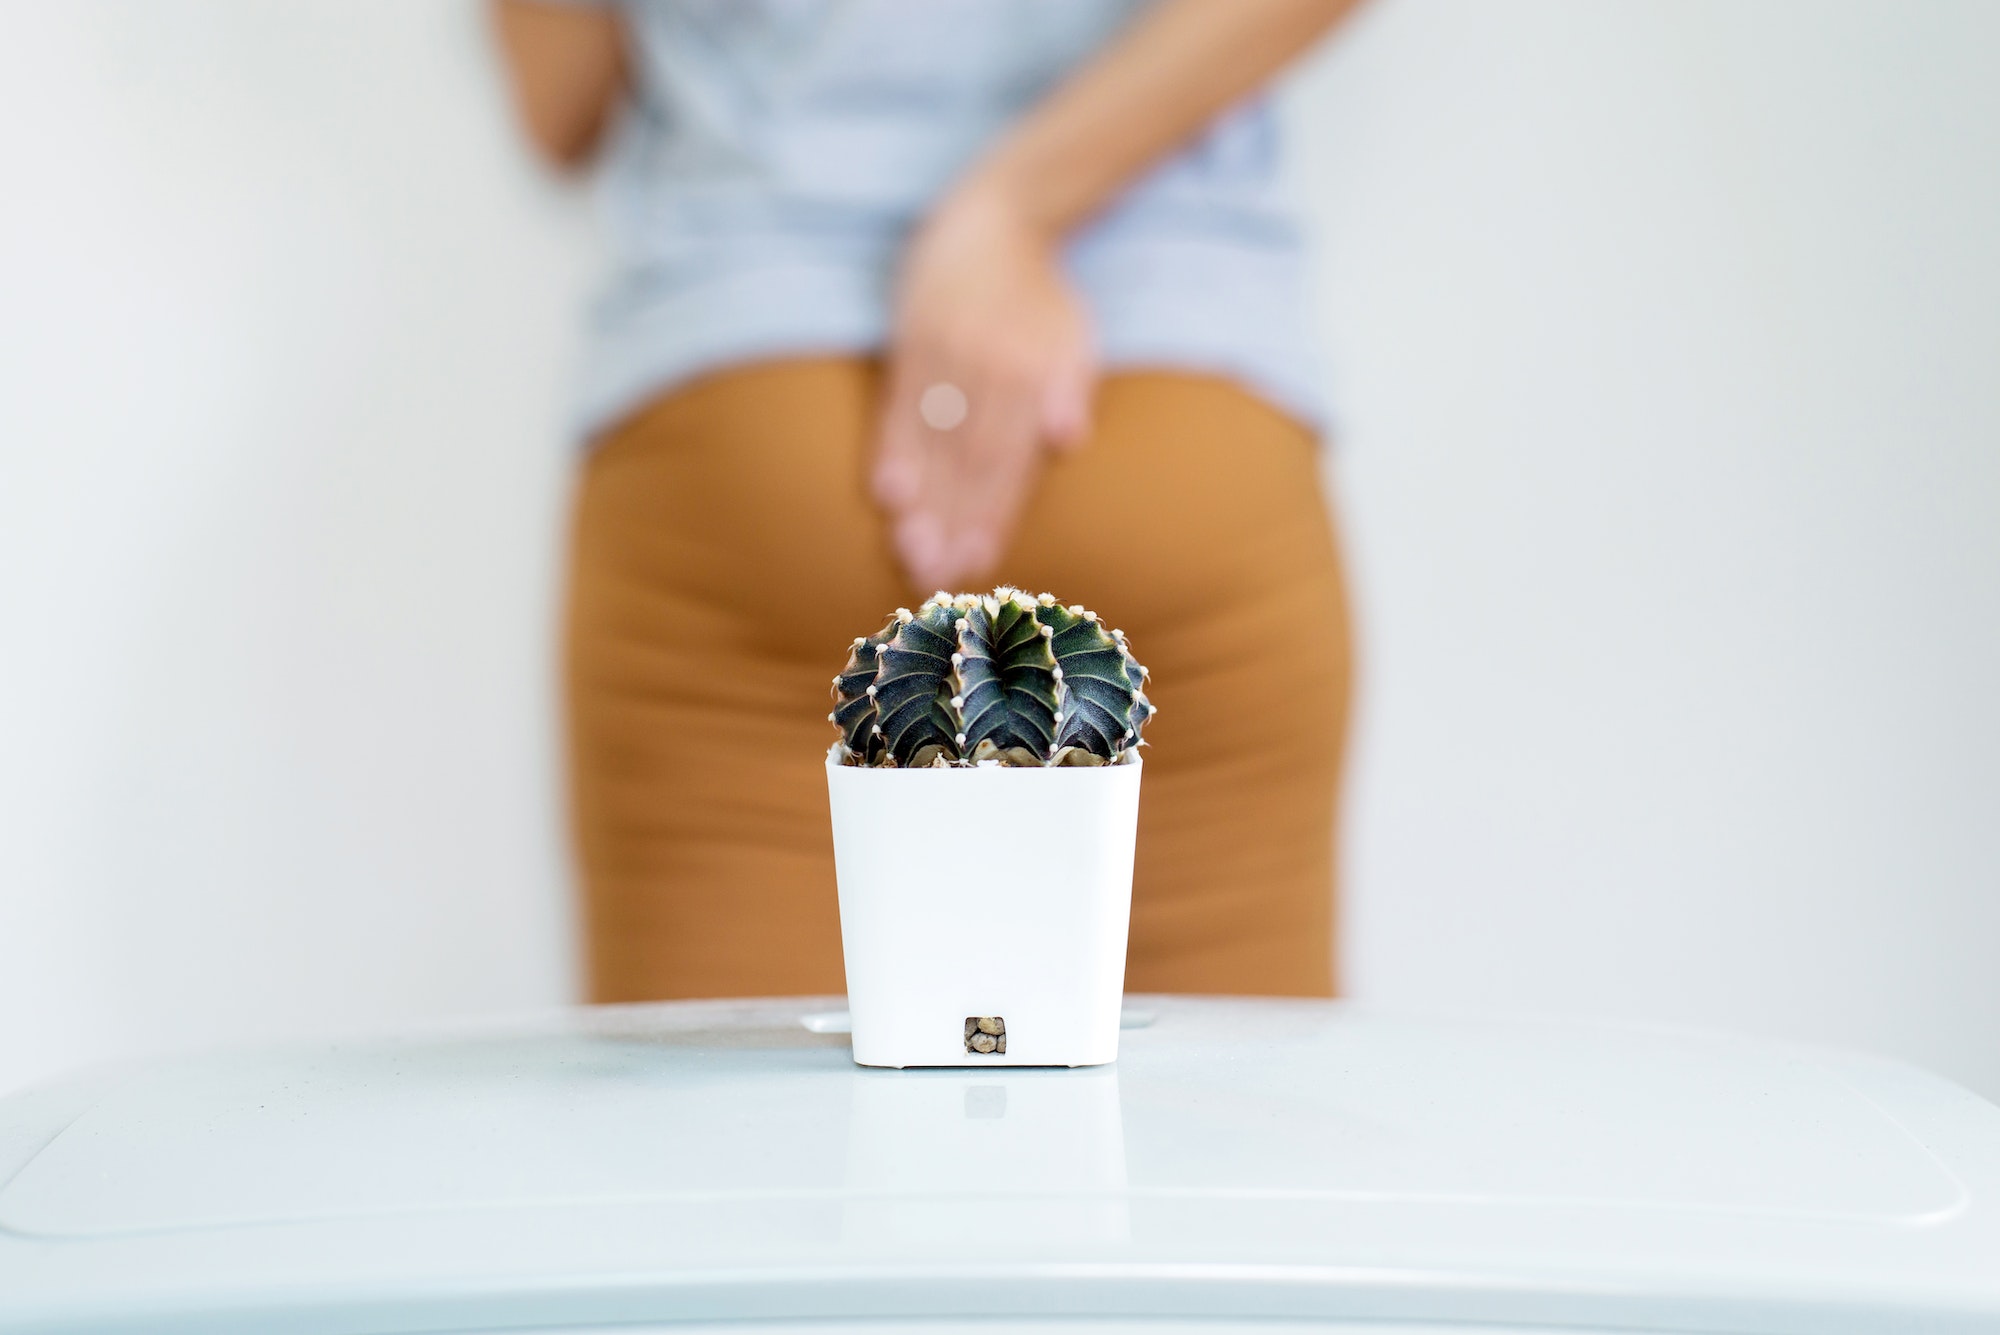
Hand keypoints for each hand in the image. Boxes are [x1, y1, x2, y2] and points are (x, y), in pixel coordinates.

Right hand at [873, 182, 1095, 591]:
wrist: (995, 218)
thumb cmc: (1040, 298)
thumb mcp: (1074, 337)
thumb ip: (1071, 389)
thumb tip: (1069, 441)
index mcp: (1034, 376)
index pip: (1011, 461)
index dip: (993, 516)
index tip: (980, 567)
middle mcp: (990, 369)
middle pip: (967, 461)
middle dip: (951, 524)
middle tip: (936, 581)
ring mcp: (945, 353)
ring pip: (930, 440)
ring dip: (920, 502)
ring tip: (909, 554)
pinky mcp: (910, 339)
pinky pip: (897, 403)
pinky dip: (891, 449)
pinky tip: (884, 493)